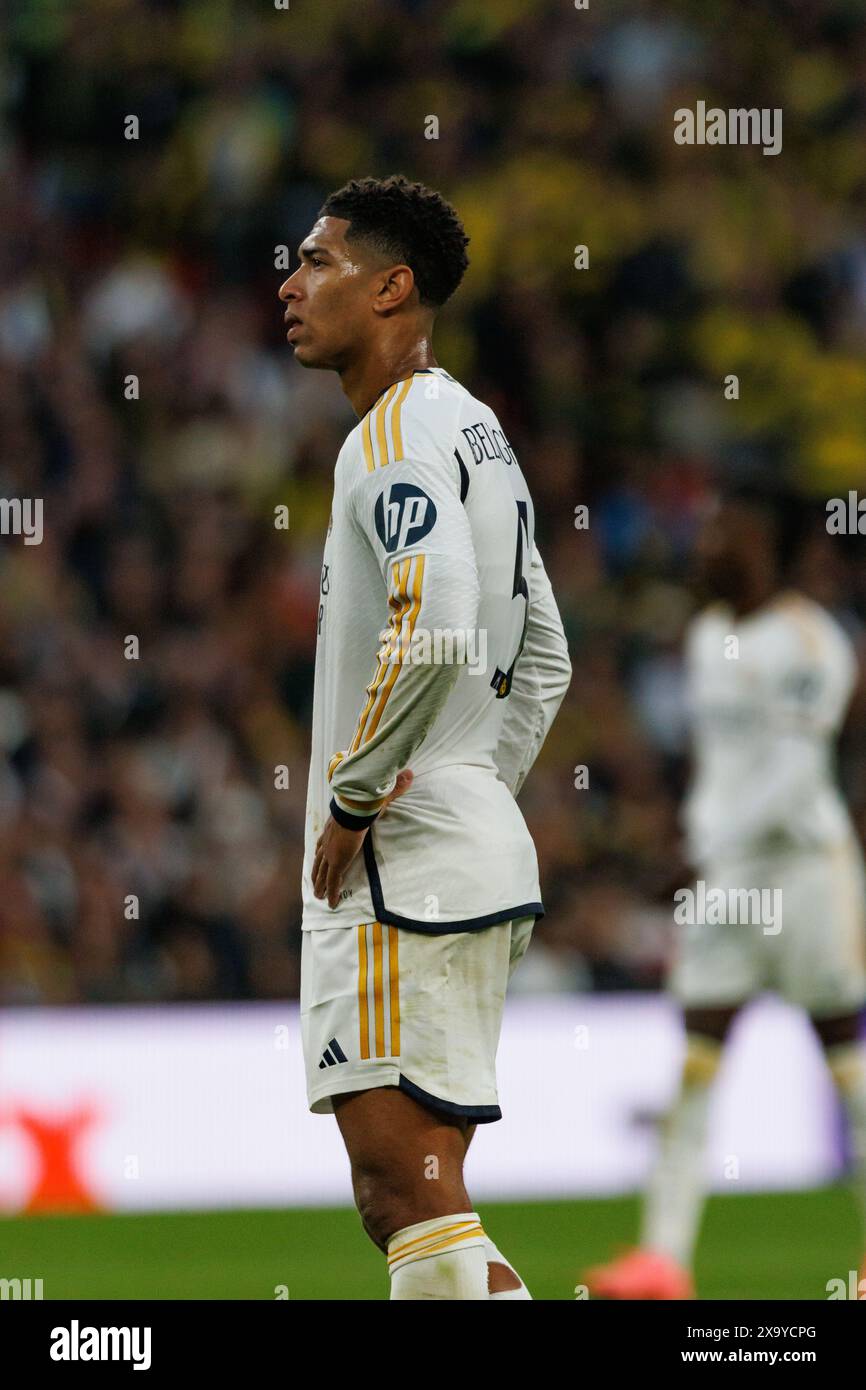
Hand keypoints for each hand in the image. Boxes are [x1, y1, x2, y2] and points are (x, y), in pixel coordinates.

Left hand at [313, 770, 412, 907]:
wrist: (353, 808)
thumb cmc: (362, 801)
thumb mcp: (376, 797)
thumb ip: (392, 788)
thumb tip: (409, 774)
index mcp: (334, 827)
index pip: (324, 841)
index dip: (321, 850)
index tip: (319, 856)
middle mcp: (328, 841)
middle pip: (319, 860)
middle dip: (316, 872)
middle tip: (315, 883)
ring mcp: (331, 853)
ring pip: (322, 873)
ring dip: (320, 884)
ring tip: (319, 896)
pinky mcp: (336, 862)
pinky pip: (333, 882)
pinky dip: (332, 893)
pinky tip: (331, 904)